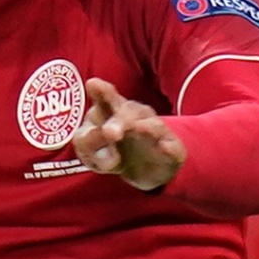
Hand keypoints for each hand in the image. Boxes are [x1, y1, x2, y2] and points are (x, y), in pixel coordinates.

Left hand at [73, 77, 185, 191]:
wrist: (147, 174)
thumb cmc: (113, 155)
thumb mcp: (91, 155)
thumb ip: (86, 144)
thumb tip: (96, 133)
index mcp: (110, 112)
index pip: (105, 100)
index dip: (101, 91)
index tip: (93, 84)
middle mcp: (135, 116)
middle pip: (129, 110)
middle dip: (120, 118)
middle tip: (109, 132)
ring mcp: (156, 131)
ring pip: (153, 124)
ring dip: (144, 128)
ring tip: (137, 130)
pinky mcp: (173, 149)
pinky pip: (172, 147)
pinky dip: (169, 147)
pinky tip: (164, 147)